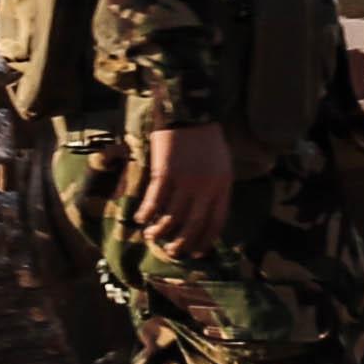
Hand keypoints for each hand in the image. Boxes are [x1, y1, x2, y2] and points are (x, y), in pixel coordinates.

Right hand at [130, 120, 236, 253]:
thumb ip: (217, 188)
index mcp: (222, 185)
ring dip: (160, 231)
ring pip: (172, 217)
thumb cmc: (206, 138)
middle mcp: (206, 187)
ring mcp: (185, 180)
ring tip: (152, 236)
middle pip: (193, 225)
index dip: (205, 240)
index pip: (216, 222)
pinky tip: (141, 219)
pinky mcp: (166, 172)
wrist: (190, 111)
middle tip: (172, 251)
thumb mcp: (222, 164)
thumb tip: (207, 215)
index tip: (196, 252)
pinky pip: (154, 201)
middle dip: (182, 243)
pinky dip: (147, 213)